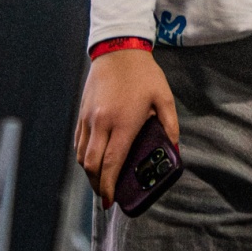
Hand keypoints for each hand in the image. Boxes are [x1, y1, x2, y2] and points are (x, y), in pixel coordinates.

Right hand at [75, 48, 177, 207]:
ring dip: (89, 173)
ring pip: (81, 156)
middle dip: (97, 185)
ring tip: (101, 181)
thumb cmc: (143, 74)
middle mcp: (101, 123)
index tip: (111, 201)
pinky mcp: (82, 113)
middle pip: (91, 165)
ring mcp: (88, 119)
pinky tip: (93, 160)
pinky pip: (78, 142)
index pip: (111, 162)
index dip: (109, 186)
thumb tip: (173, 148)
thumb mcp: (163, 97)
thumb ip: (169, 124)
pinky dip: (83, 157)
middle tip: (107, 196)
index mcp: (123, 122)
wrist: (118, 49)